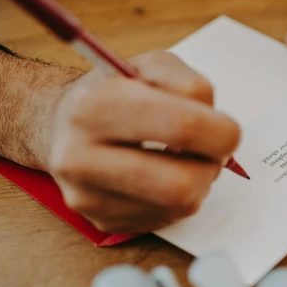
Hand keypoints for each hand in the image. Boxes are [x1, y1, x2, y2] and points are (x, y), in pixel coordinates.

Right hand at [47, 50, 240, 232]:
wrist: (58, 127)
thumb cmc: (113, 92)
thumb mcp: (148, 66)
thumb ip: (188, 83)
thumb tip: (215, 122)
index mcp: (94, 107)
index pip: (182, 128)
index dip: (221, 132)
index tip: (228, 129)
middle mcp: (81, 157)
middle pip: (181, 185)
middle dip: (212, 167)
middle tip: (211, 151)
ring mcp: (88, 197)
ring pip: (179, 207)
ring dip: (199, 183)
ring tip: (186, 160)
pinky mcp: (101, 221)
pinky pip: (166, 219)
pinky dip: (178, 198)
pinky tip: (163, 176)